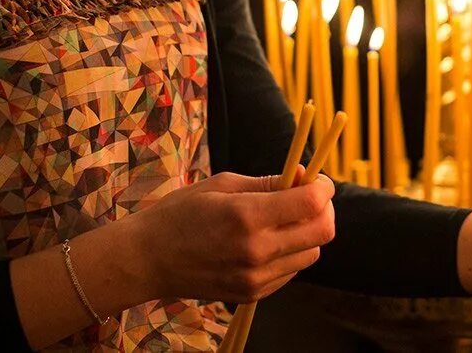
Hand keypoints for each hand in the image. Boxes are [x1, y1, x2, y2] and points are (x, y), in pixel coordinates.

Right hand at [131, 166, 334, 302]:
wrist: (147, 260)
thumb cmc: (181, 213)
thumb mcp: (222, 184)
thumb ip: (268, 182)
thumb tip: (304, 177)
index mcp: (246, 216)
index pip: (311, 203)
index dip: (323, 187)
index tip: (317, 180)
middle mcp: (256, 251)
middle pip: (322, 231)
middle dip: (323, 209)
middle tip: (308, 197)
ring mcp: (255, 278)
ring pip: (312, 253)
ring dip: (308, 232)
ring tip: (283, 219)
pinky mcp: (252, 294)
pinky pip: (291, 271)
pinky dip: (290, 253)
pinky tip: (268, 241)